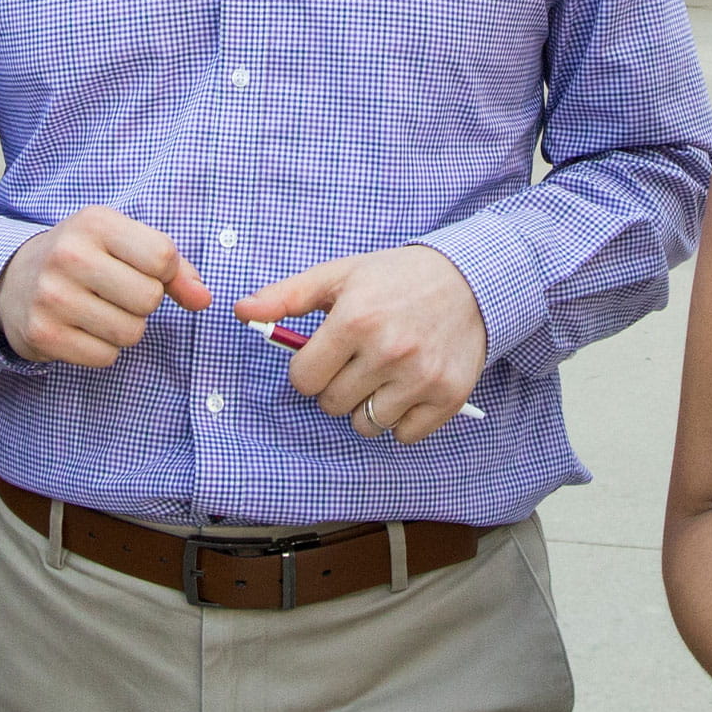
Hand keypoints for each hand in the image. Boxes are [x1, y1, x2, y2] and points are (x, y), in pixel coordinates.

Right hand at [0, 207, 212, 367]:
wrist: (12, 280)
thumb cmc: (83, 258)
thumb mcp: (124, 243)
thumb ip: (174, 268)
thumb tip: (204, 299)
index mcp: (95, 223)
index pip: (163, 257)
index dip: (165, 273)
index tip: (143, 270)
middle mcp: (69, 256)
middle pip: (149, 299)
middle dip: (143, 303)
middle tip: (116, 293)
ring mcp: (52, 297)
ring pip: (130, 332)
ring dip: (124, 328)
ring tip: (99, 310)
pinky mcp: (43, 334)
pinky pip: (105, 357)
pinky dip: (103, 349)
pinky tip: (82, 328)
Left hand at [234, 245, 490, 446]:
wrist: (470, 281)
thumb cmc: (395, 279)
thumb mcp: (339, 275)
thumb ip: (287, 296)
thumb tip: (242, 311)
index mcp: (355, 320)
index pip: (303, 379)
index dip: (309, 370)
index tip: (326, 356)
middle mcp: (388, 351)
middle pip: (332, 405)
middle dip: (337, 387)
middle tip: (359, 361)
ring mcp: (420, 377)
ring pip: (366, 426)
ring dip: (367, 407)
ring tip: (383, 376)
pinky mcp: (448, 397)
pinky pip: (404, 435)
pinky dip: (402, 420)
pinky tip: (408, 389)